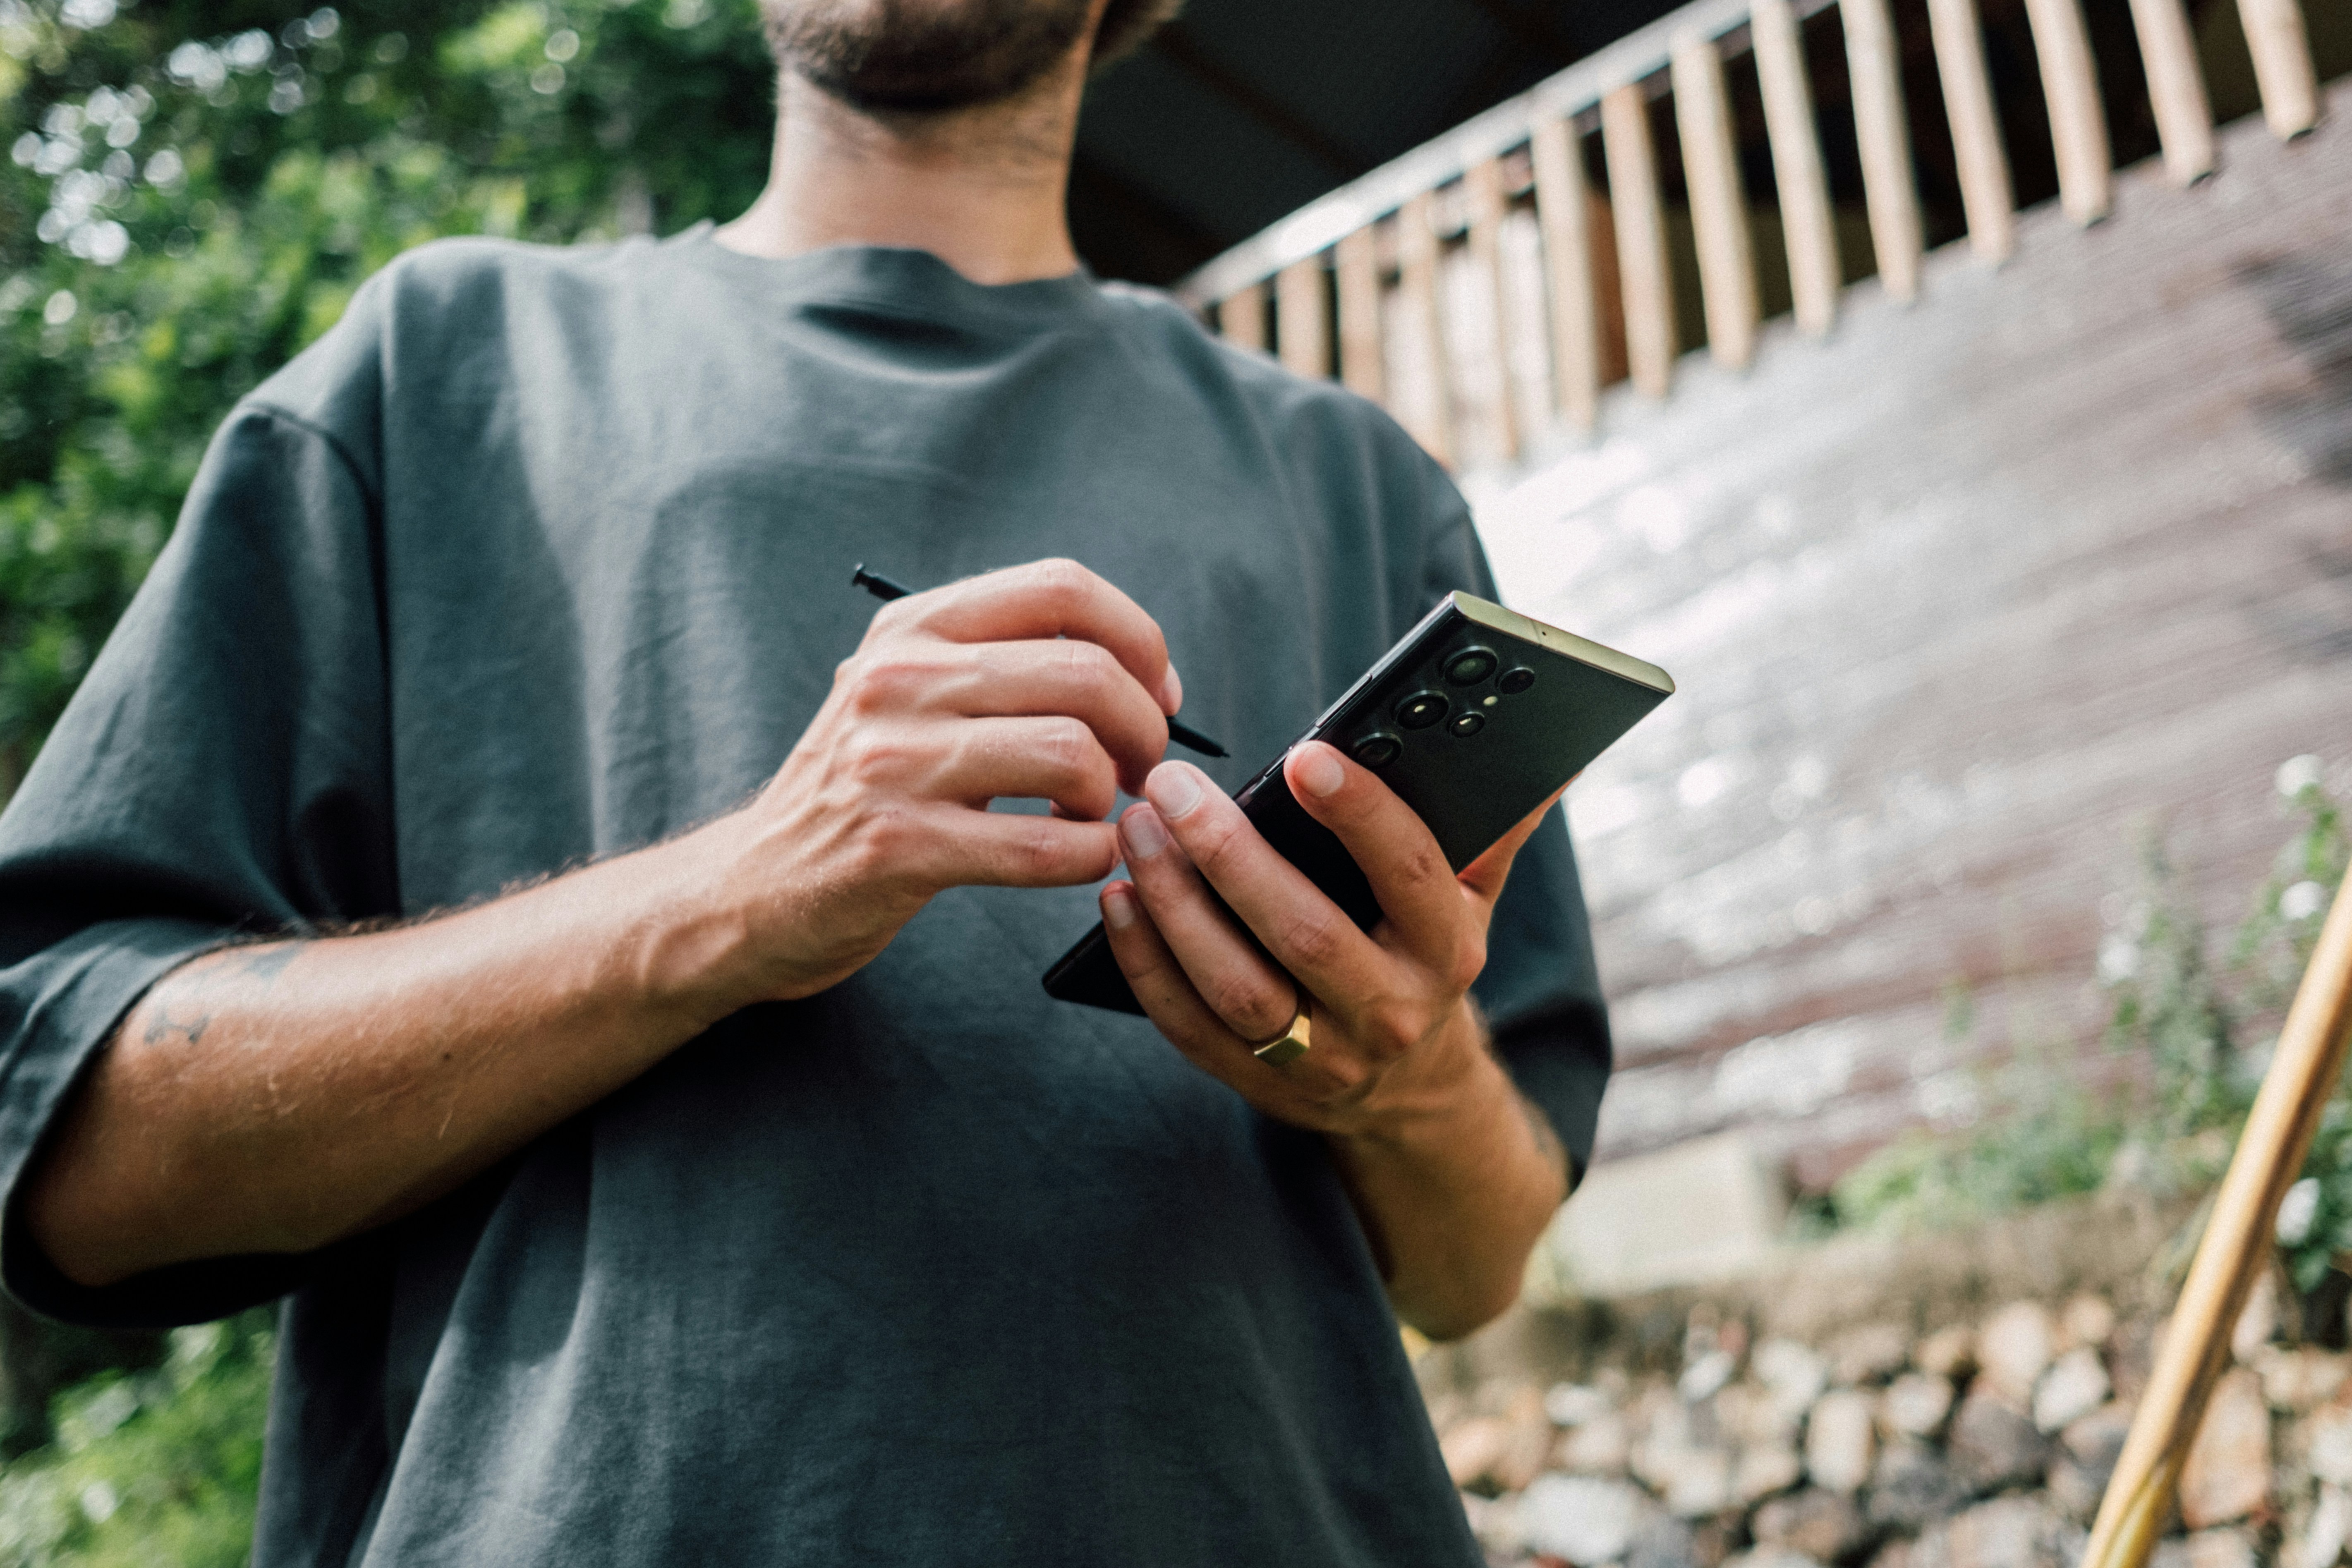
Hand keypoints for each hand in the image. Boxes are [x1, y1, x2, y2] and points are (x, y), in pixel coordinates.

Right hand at [690, 558, 1179, 1007]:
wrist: (752, 887)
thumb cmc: (864, 793)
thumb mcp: (912, 696)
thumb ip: (1005, 664)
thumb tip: (1144, 672)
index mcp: (912, 629)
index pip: (1062, 588)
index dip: (1138, 638)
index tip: (1157, 694)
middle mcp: (897, 680)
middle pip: (1084, 672)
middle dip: (1144, 728)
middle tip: (1140, 770)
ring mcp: (892, 763)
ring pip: (1071, 754)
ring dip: (1111, 796)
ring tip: (1095, 815)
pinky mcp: (898, 847)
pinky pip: (1044, 846)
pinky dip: (1090, 856)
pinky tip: (1081, 858)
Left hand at [1098, 741, 1563, 1137]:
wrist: (1408, 1090)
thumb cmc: (1423, 955)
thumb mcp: (1471, 898)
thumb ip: (1494, 826)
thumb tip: (1552, 757)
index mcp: (1448, 949)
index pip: (1411, 874)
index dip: (1362, 814)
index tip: (1307, 755)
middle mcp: (1390, 1011)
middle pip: (1304, 933)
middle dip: (1230, 855)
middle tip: (1171, 786)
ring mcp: (1322, 1059)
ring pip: (1237, 985)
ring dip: (1175, 906)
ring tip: (1135, 831)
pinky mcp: (1260, 1085)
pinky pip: (1190, 1026)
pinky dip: (1146, 963)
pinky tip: (1117, 900)